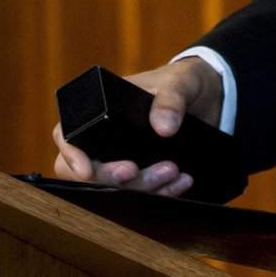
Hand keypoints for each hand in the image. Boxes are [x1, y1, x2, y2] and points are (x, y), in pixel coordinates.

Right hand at [49, 56, 223, 196]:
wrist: (207, 97)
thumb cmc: (181, 82)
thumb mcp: (178, 83)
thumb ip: (170, 99)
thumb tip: (163, 127)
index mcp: (100, 110)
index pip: (68, 135)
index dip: (71, 156)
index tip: (87, 171)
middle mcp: (105, 139)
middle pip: (87, 171)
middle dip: (109, 178)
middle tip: (134, 171)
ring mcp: (123, 159)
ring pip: (115, 188)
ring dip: (141, 188)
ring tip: (173, 172)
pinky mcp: (145, 175)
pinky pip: (143, 195)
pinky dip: (161, 193)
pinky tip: (181, 182)